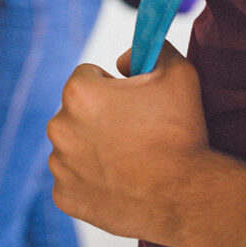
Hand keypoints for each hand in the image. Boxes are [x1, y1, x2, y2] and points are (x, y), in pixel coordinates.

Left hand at [47, 42, 209, 243]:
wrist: (185, 196)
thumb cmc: (181, 134)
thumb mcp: (179, 73)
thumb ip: (153, 49)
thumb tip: (127, 58)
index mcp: (80, 93)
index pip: (88, 75)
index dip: (113, 86)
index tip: (133, 102)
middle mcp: (60, 126)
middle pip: (76, 112)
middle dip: (100, 118)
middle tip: (135, 133)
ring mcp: (60, 166)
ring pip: (73, 146)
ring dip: (93, 149)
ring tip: (130, 160)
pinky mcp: (65, 197)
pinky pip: (73, 181)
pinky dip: (91, 181)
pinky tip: (121, 182)